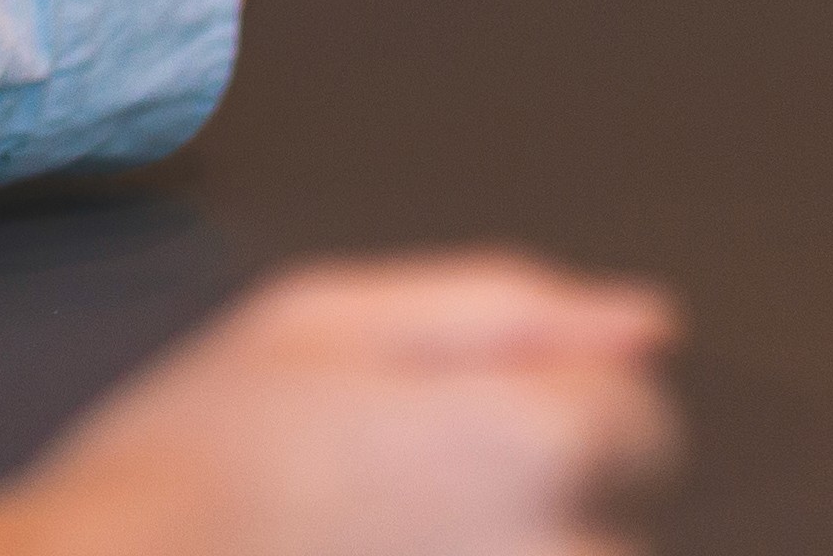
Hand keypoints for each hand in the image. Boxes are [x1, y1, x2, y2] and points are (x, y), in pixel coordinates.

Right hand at [0, 257, 681, 555]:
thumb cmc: (190, 461)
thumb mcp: (318, 318)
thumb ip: (499, 302)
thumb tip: (642, 318)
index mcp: (526, 439)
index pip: (638, 415)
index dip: (536, 400)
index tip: (442, 420)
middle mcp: (554, 551)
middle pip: (609, 513)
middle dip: (522, 491)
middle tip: (380, 489)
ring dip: (495, 543)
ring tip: (366, 539)